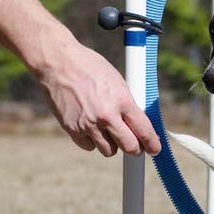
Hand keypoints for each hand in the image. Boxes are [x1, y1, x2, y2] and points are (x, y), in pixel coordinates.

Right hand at [39, 40, 160, 157]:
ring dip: (112, 144)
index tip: (155, 149)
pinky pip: (89, 146)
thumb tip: (138, 124)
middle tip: (134, 145)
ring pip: (109, 151)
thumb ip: (127, 104)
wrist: (58, 63)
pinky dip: (91, 141)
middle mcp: (107, 116)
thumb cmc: (89, 67)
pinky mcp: (72, 129)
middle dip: (135, 149)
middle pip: (129, 147)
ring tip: (107, 130)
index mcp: (122, 101)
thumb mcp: (117, 81)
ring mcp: (88, 124)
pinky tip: (90, 127)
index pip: (144, 131)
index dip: (152, 144)